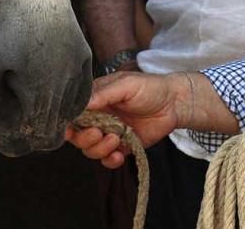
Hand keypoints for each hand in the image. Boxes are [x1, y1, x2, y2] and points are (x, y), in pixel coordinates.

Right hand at [65, 71, 184, 168]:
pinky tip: (119, 155)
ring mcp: (110, 133)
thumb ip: (104, 93)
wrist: (174, 103)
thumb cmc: (150, 88)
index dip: (70, 123)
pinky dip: (110, 160)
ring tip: (115, 140)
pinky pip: (108, 160)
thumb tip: (82, 103)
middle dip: (85, 138)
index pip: (74, 114)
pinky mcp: (122, 147)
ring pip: (91, 149)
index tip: (71, 129)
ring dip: (99, 149)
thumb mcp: (126, 84)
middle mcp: (99, 117)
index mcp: (96, 99)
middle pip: (79, 135)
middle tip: (99, 133)